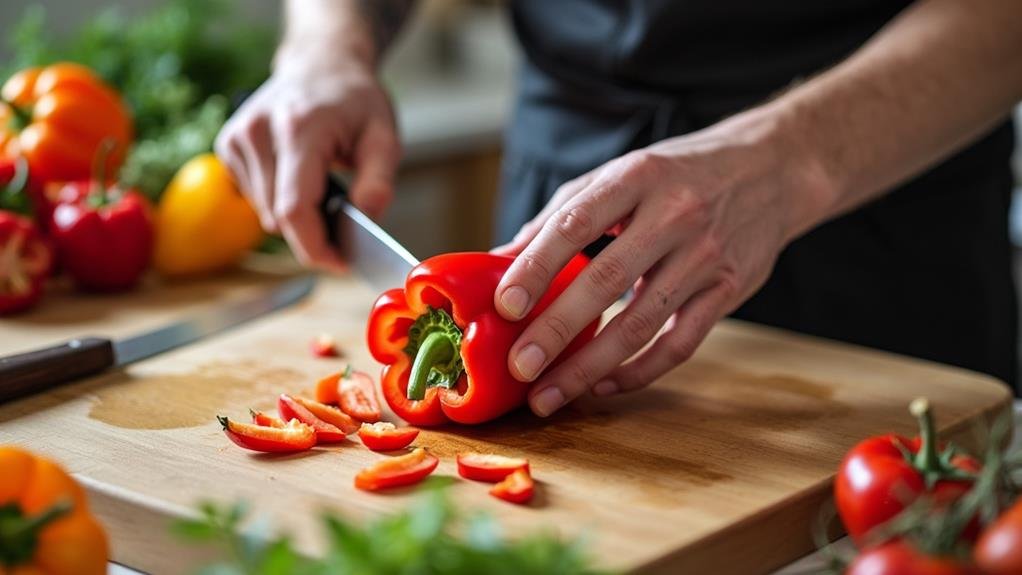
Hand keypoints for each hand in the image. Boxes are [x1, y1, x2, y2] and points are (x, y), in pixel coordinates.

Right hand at [215, 42, 399, 270]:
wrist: (320, 63)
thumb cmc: (355, 100)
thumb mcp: (384, 135)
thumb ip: (379, 180)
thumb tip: (366, 219)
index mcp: (298, 129)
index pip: (294, 208)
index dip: (316, 247)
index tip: (341, 264)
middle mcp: (258, 132)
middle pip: (279, 217)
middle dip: (314, 236)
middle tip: (346, 232)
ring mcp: (237, 138)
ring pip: (265, 214)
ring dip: (298, 218)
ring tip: (325, 190)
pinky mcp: (227, 146)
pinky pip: (254, 199)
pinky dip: (280, 201)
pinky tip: (299, 177)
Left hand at [492, 110, 829, 415]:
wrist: (771, 169)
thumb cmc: (679, 174)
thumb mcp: (620, 175)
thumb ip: (560, 216)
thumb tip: (500, 260)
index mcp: (637, 177)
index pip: (576, 223)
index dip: (537, 266)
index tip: (504, 304)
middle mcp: (675, 215)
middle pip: (607, 280)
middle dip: (557, 328)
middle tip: (520, 366)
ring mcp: (705, 256)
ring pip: (642, 323)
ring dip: (590, 366)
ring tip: (549, 395)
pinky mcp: (728, 290)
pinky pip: (680, 344)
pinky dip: (639, 371)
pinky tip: (603, 385)